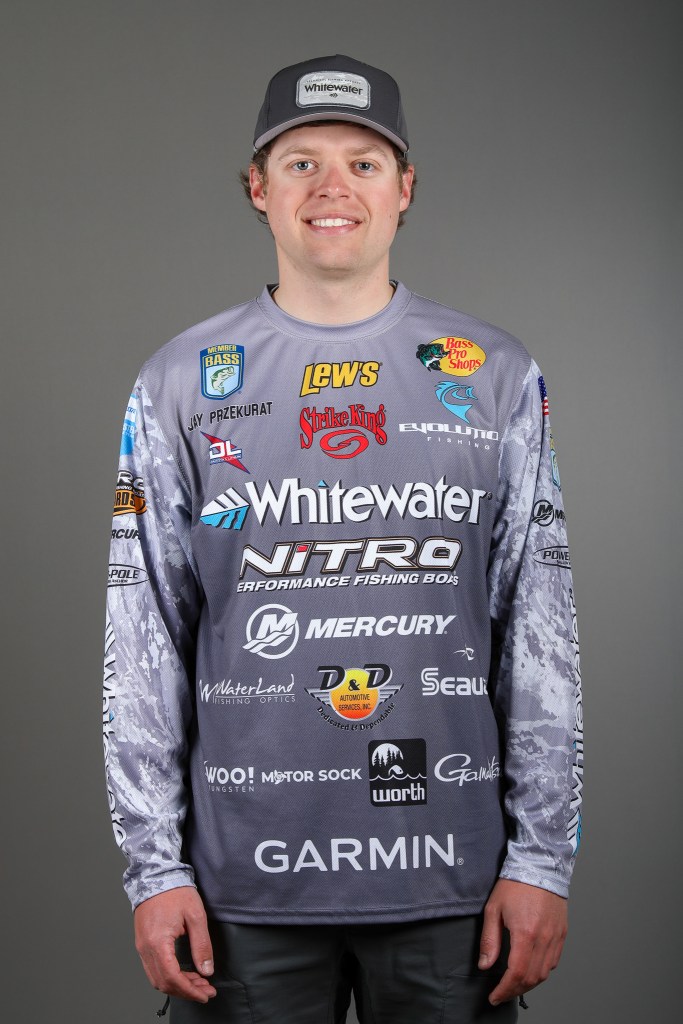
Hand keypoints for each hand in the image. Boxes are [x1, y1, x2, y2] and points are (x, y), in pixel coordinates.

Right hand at [134, 886, 216, 1002]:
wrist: (155, 875)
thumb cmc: (174, 891)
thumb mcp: (195, 916)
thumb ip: (202, 945)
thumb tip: (206, 970)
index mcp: (157, 943)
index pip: (172, 978)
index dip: (190, 990)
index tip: (205, 994)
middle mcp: (145, 948)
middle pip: (164, 983)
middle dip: (186, 991)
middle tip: (206, 990)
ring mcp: (142, 947)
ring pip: (157, 978)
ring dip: (178, 985)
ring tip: (198, 982)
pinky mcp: (143, 943)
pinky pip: (154, 968)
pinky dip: (170, 975)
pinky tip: (184, 972)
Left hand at [478, 879, 567, 1005]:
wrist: (540, 865)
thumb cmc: (515, 884)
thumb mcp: (493, 909)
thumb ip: (489, 940)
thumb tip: (485, 964)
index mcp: (525, 933)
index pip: (515, 974)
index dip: (504, 990)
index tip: (494, 996)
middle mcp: (544, 939)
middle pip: (531, 978)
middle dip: (514, 991)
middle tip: (501, 993)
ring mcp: (556, 937)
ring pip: (544, 973)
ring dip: (528, 984)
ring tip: (513, 985)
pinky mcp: (562, 934)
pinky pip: (553, 962)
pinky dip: (541, 972)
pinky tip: (530, 970)